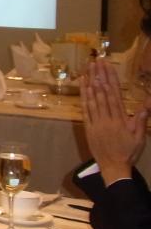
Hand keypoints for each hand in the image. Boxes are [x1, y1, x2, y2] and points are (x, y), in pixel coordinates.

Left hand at [81, 61, 145, 183]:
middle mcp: (107, 118)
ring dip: (90, 83)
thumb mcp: (139, 137)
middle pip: (102, 93)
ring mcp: (96, 122)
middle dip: (100, 76)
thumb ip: (141, 120)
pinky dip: (84, 97)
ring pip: (92, 99)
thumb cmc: (128, 152)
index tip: (108, 67)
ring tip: (89, 69)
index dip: (111, 79)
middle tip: (96, 61)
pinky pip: (85, 110)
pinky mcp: (88, 127)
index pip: (114, 95)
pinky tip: (83, 87)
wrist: (113, 167)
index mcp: (120, 119)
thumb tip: (146, 103)